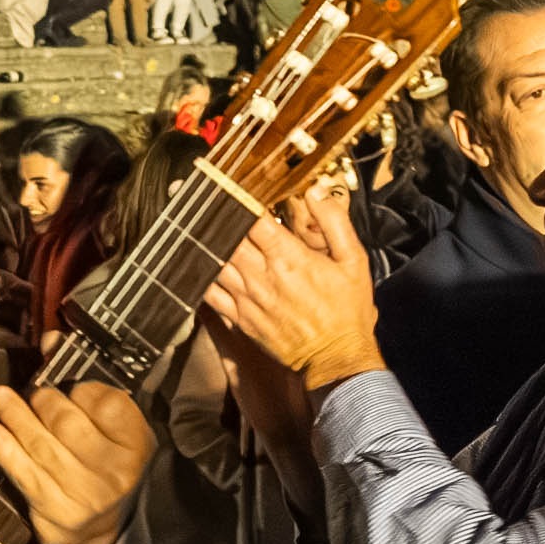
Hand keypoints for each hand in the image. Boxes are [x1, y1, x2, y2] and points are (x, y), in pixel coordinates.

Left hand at [0, 375, 154, 543]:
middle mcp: (116, 472)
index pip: (108, 404)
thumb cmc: (102, 467)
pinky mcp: (57, 511)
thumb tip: (50, 339)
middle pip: (69, 423)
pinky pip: (25, 473)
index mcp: (137, 445)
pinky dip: (5, 449)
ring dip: (16, 417)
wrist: (95, 531)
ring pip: (42, 445)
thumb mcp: (109, 429)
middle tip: (36, 397)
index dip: (85, 392)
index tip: (74, 391)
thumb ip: (86, 385)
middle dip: (45, 403)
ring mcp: (86, 494)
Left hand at [206, 183, 386, 392]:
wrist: (336, 360)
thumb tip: (315, 192)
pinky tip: (195, 261)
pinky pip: (210, 293)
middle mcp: (263, 277)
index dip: (236, 197)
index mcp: (289, 258)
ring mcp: (248, 299)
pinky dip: (200, 275)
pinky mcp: (240, 319)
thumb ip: (334, 222)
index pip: (251, 219)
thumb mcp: (354, 261)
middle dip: (213, 214)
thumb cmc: (347, 313)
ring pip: (213, 262)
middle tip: (197, 194)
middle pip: (225, 237)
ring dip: (203, 241)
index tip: (227, 183)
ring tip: (190, 222)